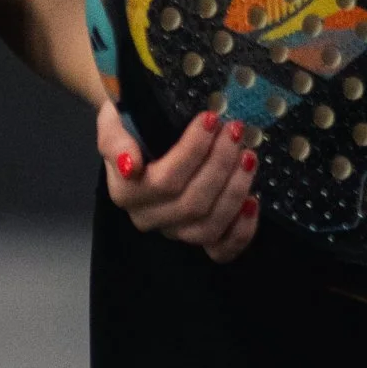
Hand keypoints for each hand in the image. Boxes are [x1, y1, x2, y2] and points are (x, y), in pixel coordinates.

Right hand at [97, 99, 258, 262]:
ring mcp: (173, 232)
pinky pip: (221, 250)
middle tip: (236, 129)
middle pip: (192, 203)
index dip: (192, 153)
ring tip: (248, 155)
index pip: (165, 180)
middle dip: (220, 163)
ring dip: (234, 191)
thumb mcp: (113, 120)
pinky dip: (241, 232)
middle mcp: (147, 218)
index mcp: (126, 192)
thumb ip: (114, 141)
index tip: (211, 118)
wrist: (138, 133)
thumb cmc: (130, 123)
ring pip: (208, 226)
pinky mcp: (196, 239)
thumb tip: (130, 165)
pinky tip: (253, 202)